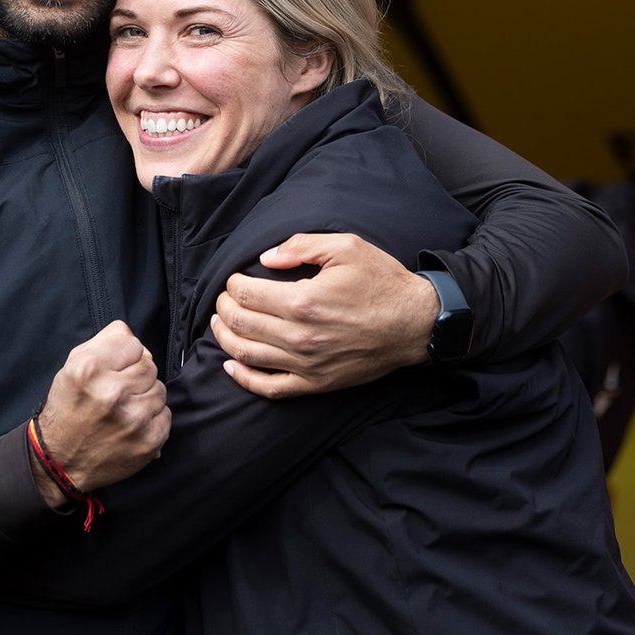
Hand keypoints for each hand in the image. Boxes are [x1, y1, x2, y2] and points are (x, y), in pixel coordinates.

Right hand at [31, 320, 169, 503]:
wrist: (60, 462)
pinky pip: (165, 415)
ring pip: (160, 390)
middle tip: (118, 392)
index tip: (113, 370)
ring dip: (145, 397)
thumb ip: (105, 340)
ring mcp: (133, 419)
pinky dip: (152, 419)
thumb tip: (132, 334)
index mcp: (89, 369)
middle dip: (136, 377)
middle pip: (149, 366)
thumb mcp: (73, 366)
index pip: (134, 344)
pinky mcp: (148, 441)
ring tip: (124, 409)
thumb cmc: (68, 409)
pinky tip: (132, 425)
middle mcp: (111, 393)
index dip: (124, 357)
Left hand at [212, 233, 438, 398]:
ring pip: (247, 355)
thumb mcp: (346, 247)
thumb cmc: (381, 282)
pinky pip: (270, 388)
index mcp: (303, 301)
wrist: (415, 324)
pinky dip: (244, 378)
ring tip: (219, 323)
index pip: (246, 294)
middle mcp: (300, 337)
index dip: (232, 283)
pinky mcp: (316, 384)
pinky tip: (232, 365)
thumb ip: (300, 246)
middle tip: (224, 297)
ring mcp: (306, 365)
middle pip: (240, 323)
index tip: (234, 278)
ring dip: (224, 337)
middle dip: (223, 307)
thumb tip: (266, 258)